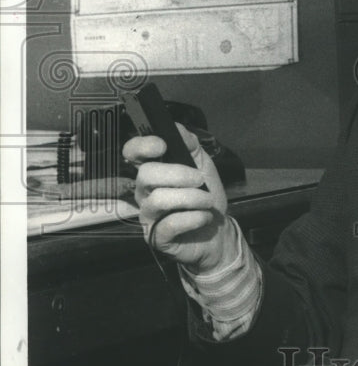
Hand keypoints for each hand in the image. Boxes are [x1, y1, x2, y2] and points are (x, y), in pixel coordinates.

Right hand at [123, 123, 236, 275]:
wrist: (218, 230)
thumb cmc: (206, 195)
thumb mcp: (203, 164)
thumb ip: (189, 144)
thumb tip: (175, 127)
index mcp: (154, 171)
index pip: (132, 153)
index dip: (141, 146)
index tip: (162, 145)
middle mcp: (144, 192)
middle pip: (146, 175)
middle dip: (178, 174)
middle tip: (200, 180)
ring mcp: (148, 216)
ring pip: (157, 199)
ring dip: (190, 198)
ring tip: (207, 202)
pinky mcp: (156, 238)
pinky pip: (168, 225)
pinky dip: (192, 218)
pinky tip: (203, 217)